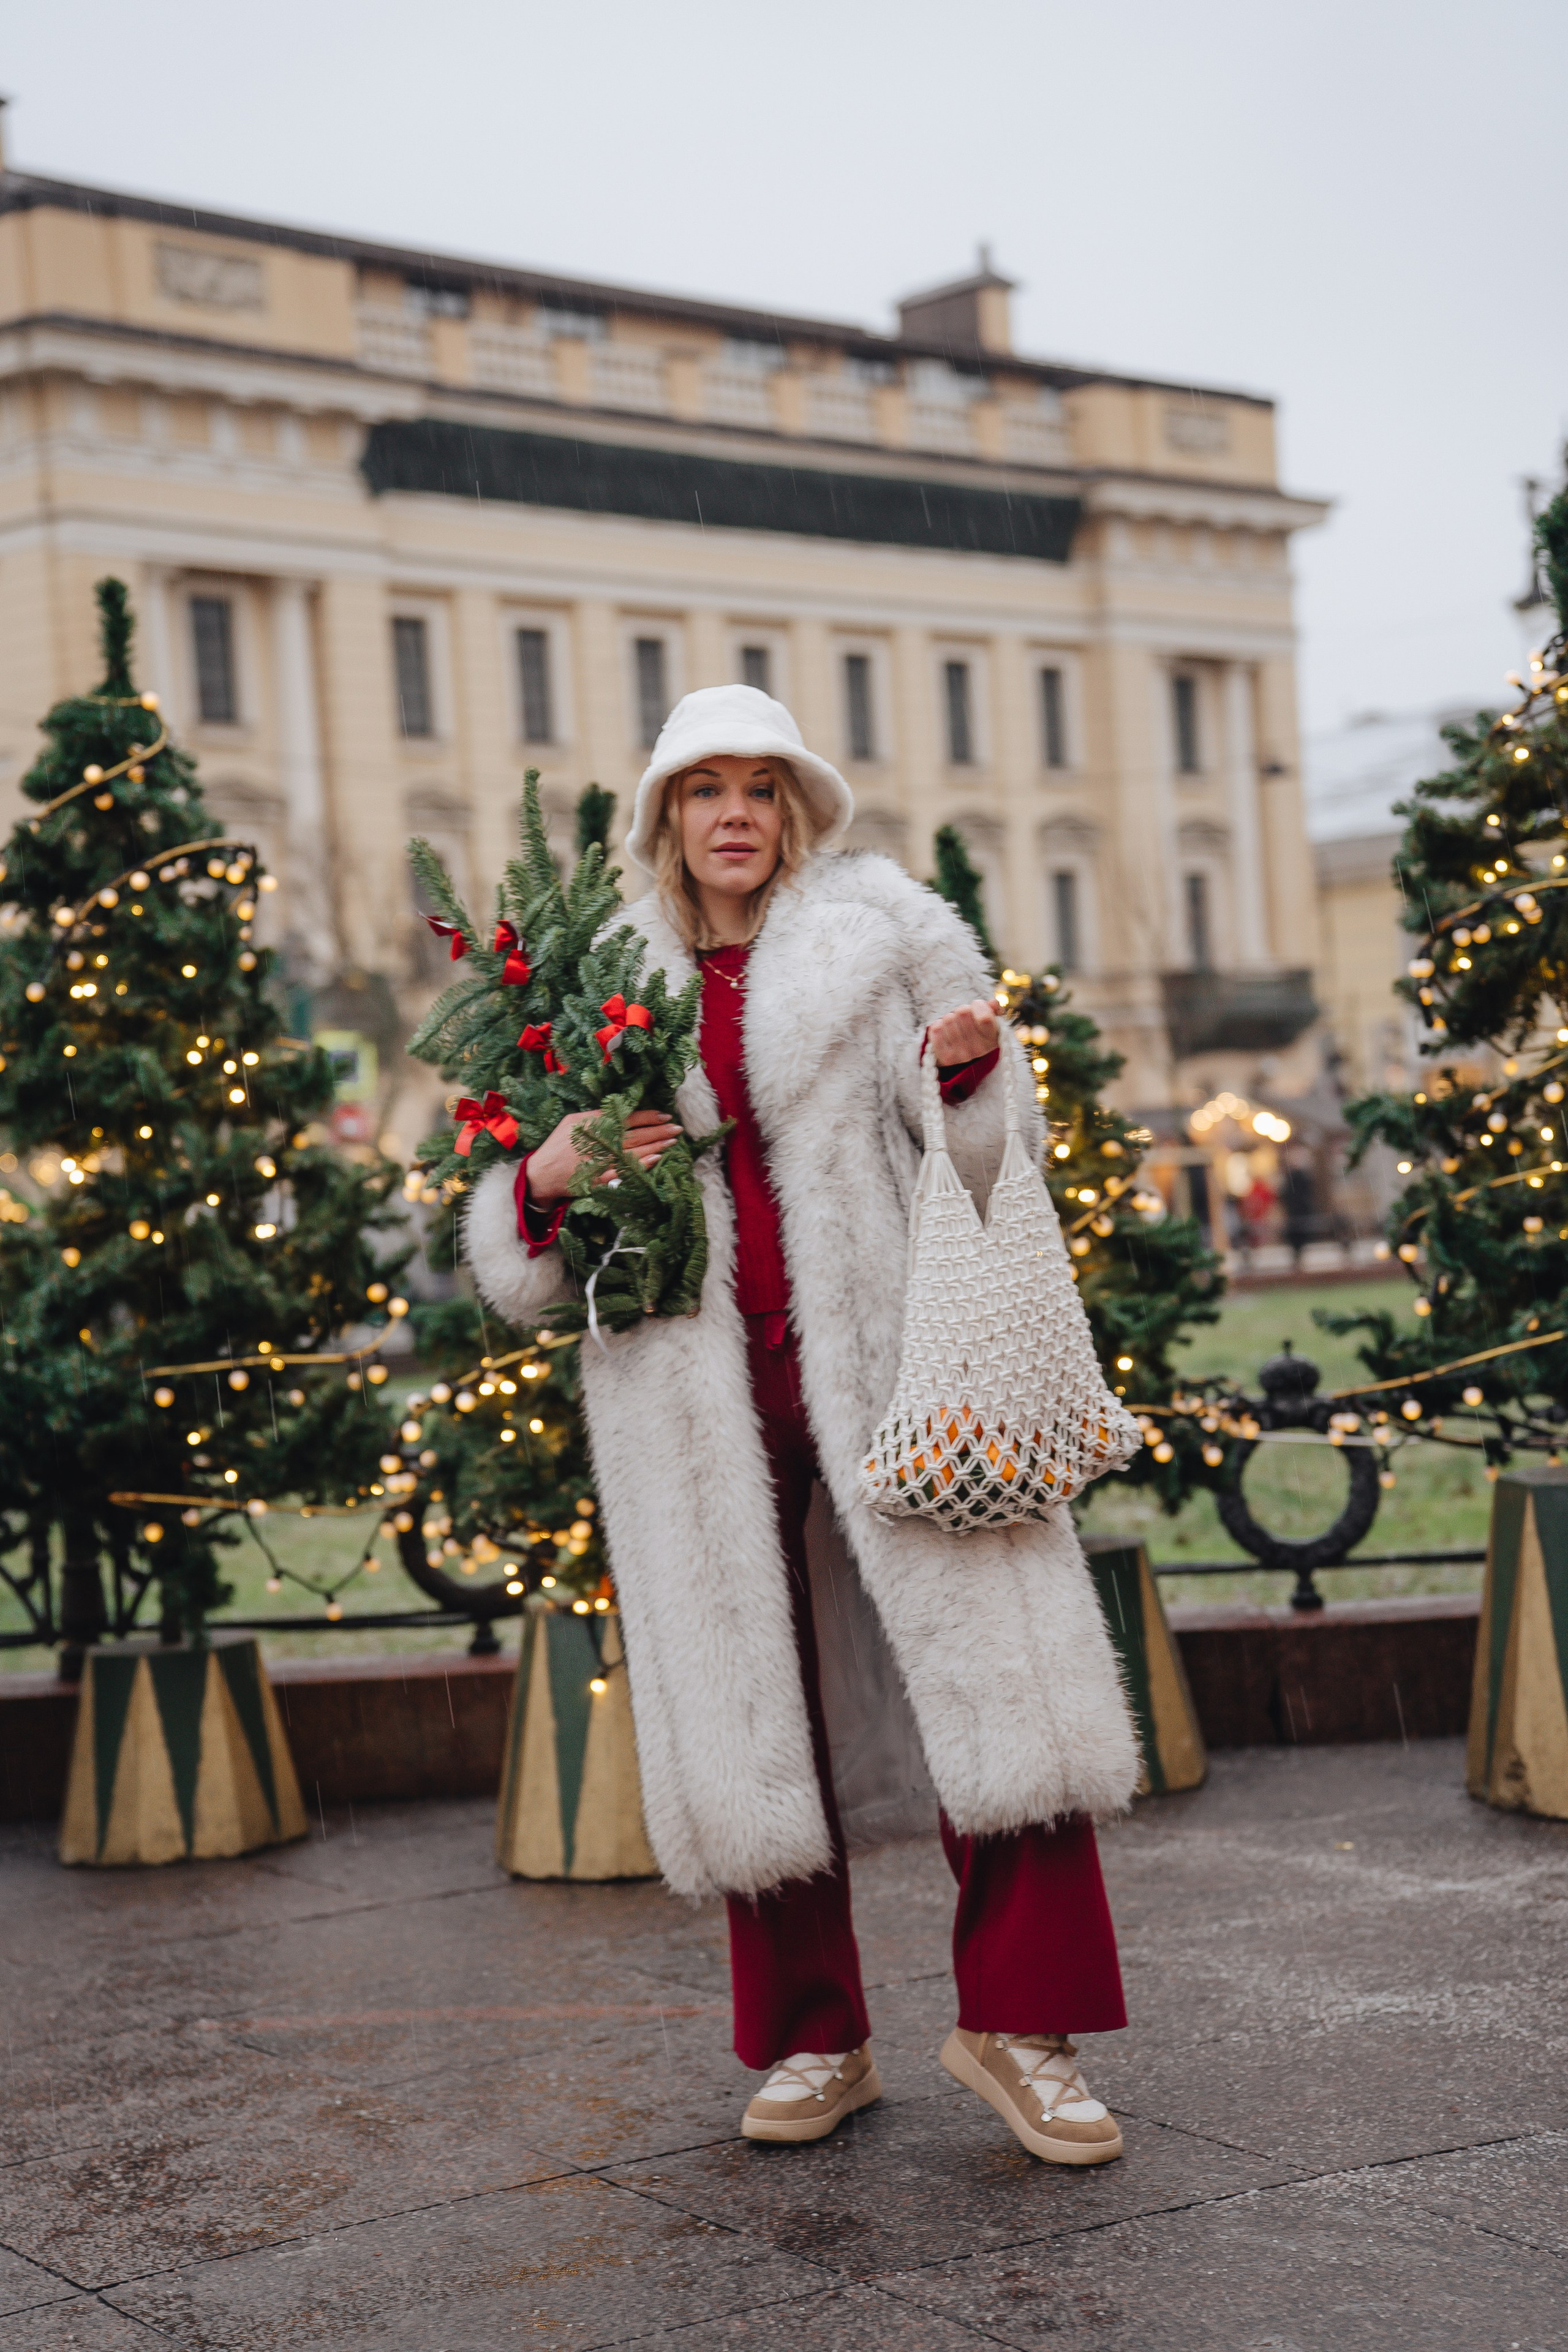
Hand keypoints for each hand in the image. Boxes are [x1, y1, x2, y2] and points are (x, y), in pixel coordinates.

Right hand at [526, 1107, 682, 1206]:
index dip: (648, 1117)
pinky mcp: (602, 1178)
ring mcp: (601, 1161)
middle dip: (659, 1131)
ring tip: (673, 1141)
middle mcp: (599, 1142)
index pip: (626, 1118)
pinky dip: (642, 1164)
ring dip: (656, 1146)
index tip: (664, 1115)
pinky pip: (626, 1170)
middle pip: (636, 1135)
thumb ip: (595, 1116)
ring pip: (635, 1151)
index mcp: (593, 1125)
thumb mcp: (572, 1122)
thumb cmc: (557, 1145)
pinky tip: (656, 1159)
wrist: (542, 1175)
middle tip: (678, 1128)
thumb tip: (617, 1110)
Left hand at [928, 999, 998, 1069]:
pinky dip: (938, 1025)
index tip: (976, 1006)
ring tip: (954, 1024)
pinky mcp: (947, 1058)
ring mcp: (963, 1055)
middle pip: (963, 1013)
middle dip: (962, 1010)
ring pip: (949, 1019)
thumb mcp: (987, 1020)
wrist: (961, 1055)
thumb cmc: (976, 1031)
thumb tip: (993, 1003)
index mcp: (993, 1039)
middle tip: (963, 1017)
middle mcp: (980, 1050)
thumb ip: (991, 1010)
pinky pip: (936, 1030)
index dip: (978, 1006)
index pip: (984, 1018)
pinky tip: (944, 1030)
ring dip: (949, 1017)